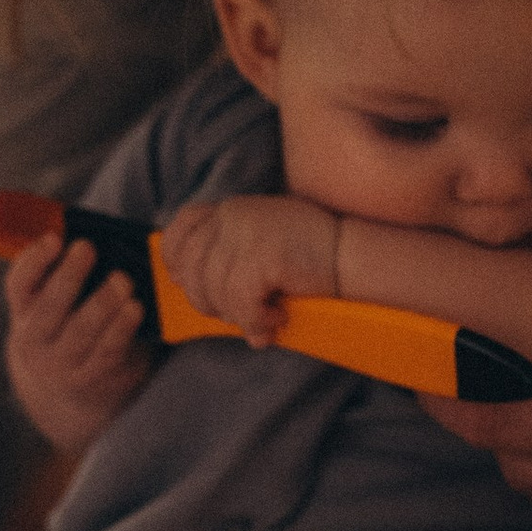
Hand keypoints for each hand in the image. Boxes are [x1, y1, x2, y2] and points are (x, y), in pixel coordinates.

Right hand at [3, 230, 149, 449]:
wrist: (62, 395)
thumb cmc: (62, 331)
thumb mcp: (47, 308)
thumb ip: (57, 276)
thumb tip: (90, 235)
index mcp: (22, 313)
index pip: (19, 285)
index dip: (33, 261)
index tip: (54, 238)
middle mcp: (35, 340)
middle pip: (49, 307)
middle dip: (69, 276)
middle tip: (88, 248)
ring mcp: (61, 364)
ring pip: (80, 331)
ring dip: (102, 303)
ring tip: (122, 280)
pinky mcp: (90, 379)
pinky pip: (107, 352)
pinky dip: (121, 329)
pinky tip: (134, 308)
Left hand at [159, 193, 337, 340]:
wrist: (354, 254)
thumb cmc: (311, 257)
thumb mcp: (262, 243)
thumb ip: (229, 257)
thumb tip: (192, 292)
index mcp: (230, 210)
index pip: (180, 233)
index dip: (177, 265)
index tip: (193, 287)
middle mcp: (232, 215)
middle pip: (191, 270)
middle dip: (209, 302)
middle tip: (241, 314)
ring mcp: (245, 233)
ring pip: (214, 292)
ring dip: (239, 316)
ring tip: (266, 319)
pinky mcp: (262, 256)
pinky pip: (240, 303)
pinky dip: (255, 320)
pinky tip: (277, 319)